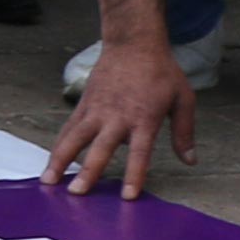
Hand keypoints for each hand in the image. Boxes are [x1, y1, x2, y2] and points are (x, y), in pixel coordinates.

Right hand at [46, 32, 198, 195]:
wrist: (133, 43)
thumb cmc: (161, 72)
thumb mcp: (183, 99)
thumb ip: (184, 132)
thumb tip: (190, 160)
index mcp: (144, 119)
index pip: (139, 153)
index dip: (133, 174)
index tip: (127, 196)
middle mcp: (117, 117)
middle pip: (100, 149)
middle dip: (88, 172)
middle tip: (77, 194)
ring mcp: (96, 110)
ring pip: (74, 138)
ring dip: (60, 160)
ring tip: (49, 181)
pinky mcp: (84, 104)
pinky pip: (69, 128)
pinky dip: (59, 146)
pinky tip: (51, 162)